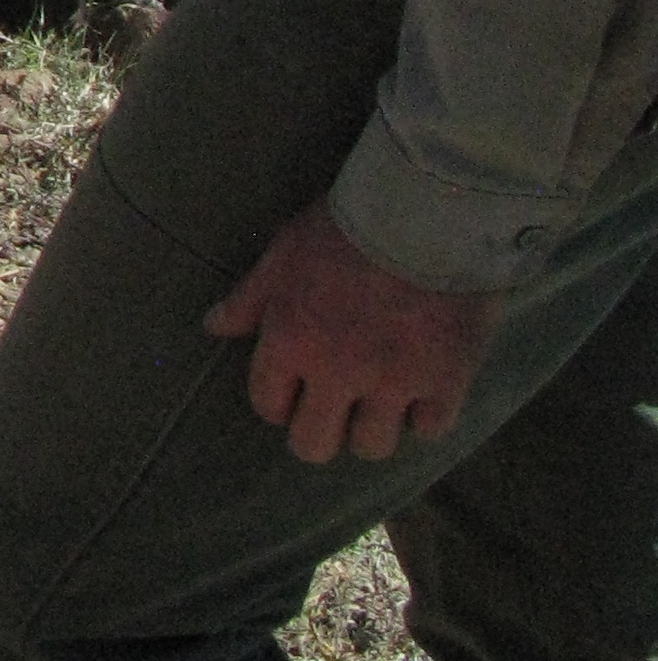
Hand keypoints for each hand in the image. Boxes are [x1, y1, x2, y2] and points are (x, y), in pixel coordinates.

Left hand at [204, 202, 503, 463]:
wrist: (423, 215)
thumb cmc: (343, 228)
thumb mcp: (283, 254)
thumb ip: (249, 299)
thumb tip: (213, 327)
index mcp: (290, 341)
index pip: (268, 404)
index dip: (276, 402)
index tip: (289, 393)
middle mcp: (337, 372)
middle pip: (314, 445)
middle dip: (317, 432)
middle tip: (329, 413)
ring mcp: (393, 383)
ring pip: (372, 446)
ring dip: (370, 428)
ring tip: (376, 404)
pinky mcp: (447, 383)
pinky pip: (430, 428)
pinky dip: (425, 415)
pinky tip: (422, 391)